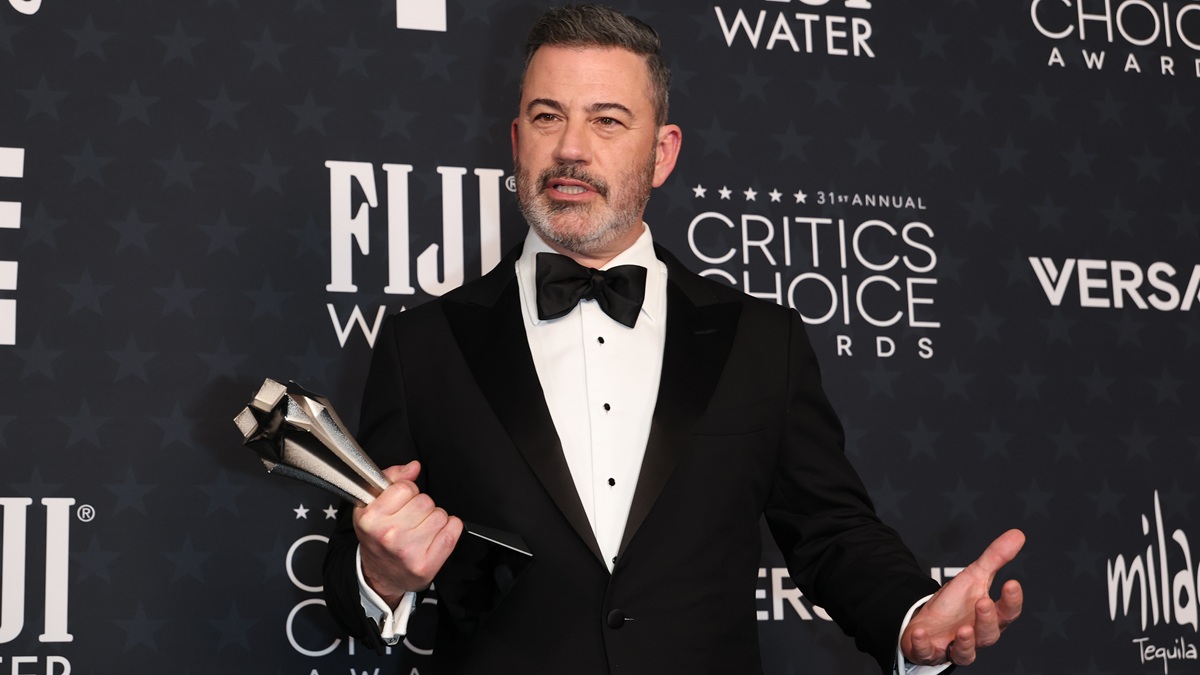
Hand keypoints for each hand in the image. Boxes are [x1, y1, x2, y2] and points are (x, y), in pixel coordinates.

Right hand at [353, 461, 462, 606]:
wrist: (381, 576)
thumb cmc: (378, 537)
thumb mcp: (373, 505)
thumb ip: (392, 478)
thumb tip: (414, 467)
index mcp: (371, 518)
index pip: (405, 487)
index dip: (407, 491)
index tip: (401, 502)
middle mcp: (388, 535)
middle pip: (425, 501)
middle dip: (421, 506)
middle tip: (410, 520)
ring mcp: (408, 551)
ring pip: (440, 515)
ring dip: (434, 519)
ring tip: (420, 529)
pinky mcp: (427, 564)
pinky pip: (453, 530)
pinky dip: (450, 529)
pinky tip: (435, 536)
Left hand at [901, 529, 1024, 666]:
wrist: (929, 621)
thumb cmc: (955, 603)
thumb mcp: (974, 576)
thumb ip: (996, 558)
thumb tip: (1017, 535)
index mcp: (989, 616)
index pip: (1007, 612)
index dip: (1012, 600)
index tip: (1012, 583)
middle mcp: (976, 635)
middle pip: (989, 634)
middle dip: (987, 620)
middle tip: (983, 603)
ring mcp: (953, 646)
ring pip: (966, 653)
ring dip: (965, 643)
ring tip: (962, 629)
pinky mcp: (931, 651)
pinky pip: (928, 652)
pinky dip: (923, 644)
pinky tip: (920, 633)